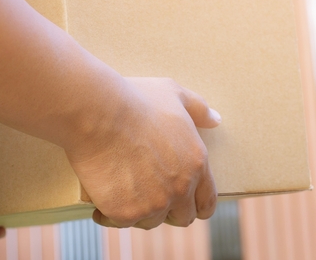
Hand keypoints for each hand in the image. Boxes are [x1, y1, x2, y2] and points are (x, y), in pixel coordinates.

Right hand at [66, 78, 220, 229]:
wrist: (99, 113)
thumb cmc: (136, 100)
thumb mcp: (174, 94)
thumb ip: (199, 109)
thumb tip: (216, 120)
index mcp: (196, 163)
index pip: (207, 202)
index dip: (196, 205)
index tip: (183, 204)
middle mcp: (180, 188)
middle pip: (182, 218)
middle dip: (168, 211)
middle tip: (148, 198)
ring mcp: (153, 203)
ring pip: (150, 222)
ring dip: (139, 212)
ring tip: (123, 194)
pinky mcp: (126, 213)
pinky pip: (118, 222)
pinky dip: (108, 214)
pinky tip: (99, 202)